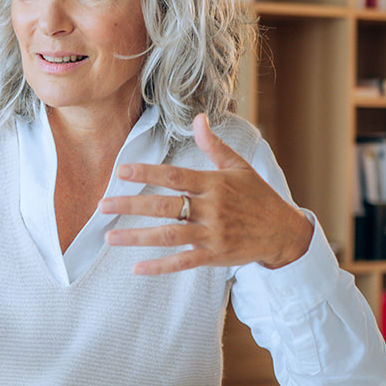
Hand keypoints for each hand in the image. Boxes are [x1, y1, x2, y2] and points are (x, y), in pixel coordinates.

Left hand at [100, 114, 313, 275]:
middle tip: (101, 205)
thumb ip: (214, 145)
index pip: (175, 176)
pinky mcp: (214, 256)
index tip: (122, 170)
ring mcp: (212, 234)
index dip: (148, 173)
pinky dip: (160, 266)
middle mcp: (211, 209)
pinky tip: (137, 267)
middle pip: (165, 205)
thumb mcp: (239, 167)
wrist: (283, 232)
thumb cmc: (259, 196)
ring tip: (109, 236)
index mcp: (214, 184)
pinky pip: (183, 262)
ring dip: (137, 237)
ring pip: (168, 235)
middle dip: (130, 205)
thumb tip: (198, 118)